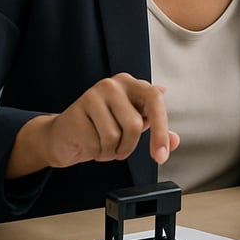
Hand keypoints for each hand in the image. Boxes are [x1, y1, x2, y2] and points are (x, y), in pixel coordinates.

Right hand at [7, 73, 179, 177]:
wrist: (64, 135)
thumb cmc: (102, 127)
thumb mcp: (134, 126)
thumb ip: (156, 131)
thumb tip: (175, 140)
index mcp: (132, 84)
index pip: (155, 99)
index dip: (161, 129)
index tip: (161, 155)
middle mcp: (113, 84)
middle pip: (135, 124)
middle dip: (129, 146)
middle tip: (119, 147)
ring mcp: (93, 95)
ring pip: (115, 136)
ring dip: (112, 151)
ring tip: (103, 144)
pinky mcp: (76, 111)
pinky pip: (96, 144)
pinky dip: (97, 153)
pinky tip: (90, 144)